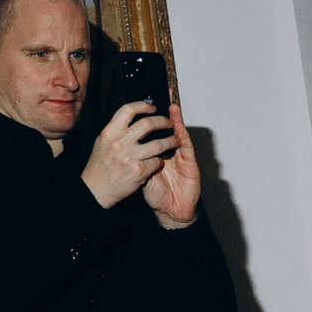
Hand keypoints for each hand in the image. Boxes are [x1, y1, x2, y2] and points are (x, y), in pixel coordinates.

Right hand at [81, 99, 174, 209]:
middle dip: (164, 121)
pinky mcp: (139, 171)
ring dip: (171, 141)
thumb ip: (117, 130)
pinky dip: (160, 161)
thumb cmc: (100, 165)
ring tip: (175, 141)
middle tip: (169, 123)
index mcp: (110, 132)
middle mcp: (119, 142)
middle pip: (148, 123)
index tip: (153, 108)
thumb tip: (135, 117)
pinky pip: (157, 162)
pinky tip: (159, 161)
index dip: (144, 106)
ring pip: (159, 144)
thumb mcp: (103, 142)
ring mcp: (130, 157)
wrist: (96, 189)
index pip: (129, 110)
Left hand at [140, 105, 202, 228]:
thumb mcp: (139, 173)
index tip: (141, 105)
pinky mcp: (190, 164)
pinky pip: (186, 147)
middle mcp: (167, 151)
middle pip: (164, 128)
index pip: (150, 131)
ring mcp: (180, 156)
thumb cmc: (155, 193)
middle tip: (157, 99)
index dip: (146, 118)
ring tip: (172, 105)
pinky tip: (179, 125)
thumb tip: (121, 141)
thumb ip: (134, 157)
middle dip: (160, 114)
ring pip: (177, 133)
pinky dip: (183, 134)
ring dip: (174, 119)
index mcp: (153, 152)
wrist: (170, 211)